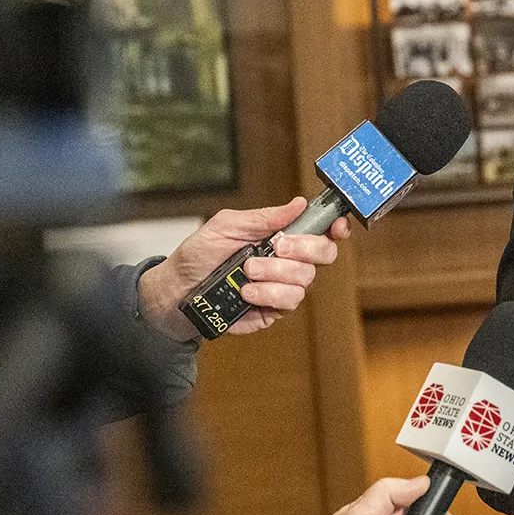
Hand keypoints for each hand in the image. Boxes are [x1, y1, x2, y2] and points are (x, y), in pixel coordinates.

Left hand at [137, 197, 351, 340]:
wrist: (177, 291)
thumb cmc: (198, 255)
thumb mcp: (226, 226)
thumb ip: (263, 217)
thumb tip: (298, 204)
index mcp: (281, 236)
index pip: (320, 231)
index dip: (335, 227)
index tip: (336, 226)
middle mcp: (288, 261)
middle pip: (323, 254)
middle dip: (302, 248)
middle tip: (275, 247)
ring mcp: (283, 286)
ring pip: (305, 279)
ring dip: (275, 273)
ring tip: (247, 272)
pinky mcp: (274, 310)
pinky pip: (289, 302)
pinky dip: (267, 294)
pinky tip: (246, 291)